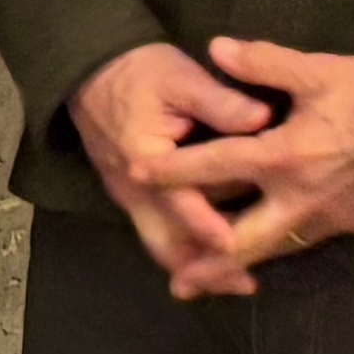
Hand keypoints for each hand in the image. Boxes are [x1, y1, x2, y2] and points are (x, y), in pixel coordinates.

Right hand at [67, 44, 278, 283]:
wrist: (90, 69)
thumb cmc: (138, 71)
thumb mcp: (181, 77)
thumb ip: (221, 102)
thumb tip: (263, 117)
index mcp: (145, 161)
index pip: (180, 202)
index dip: (209, 226)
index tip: (237, 246)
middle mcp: (133, 189)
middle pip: (165, 242)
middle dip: (202, 268)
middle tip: (242, 284)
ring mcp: (128, 195)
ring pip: (159, 242)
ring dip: (193, 264)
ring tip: (233, 280)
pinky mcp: (131, 194)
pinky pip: (155, 230)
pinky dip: (182, 246)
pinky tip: (210, 253)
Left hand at [141, 36, 353, 296]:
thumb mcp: (320, 72)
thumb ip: (264, 64)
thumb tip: (216, 47)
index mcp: (283, 156)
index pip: (214, 166)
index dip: (172, 172)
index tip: (136, 176)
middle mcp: (299, 197)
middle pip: (241, 241)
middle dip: (206, 263)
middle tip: (176, 283)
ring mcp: (329, 217)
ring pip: (275, 250)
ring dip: (240, 267)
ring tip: (211, 283)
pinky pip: (307, 242)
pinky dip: (281, 250)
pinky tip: (267, 255)